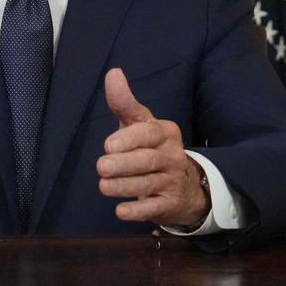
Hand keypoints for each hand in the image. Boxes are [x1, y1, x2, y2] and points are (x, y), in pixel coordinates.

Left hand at [96, 68, 208, 226]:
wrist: (183, 183)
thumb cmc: (151, 147)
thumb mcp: (139, 124)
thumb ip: (124, 103)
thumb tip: (113, 73)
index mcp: (165, 132)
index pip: (149, 134)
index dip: (129, 139)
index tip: (108, 145)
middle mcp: (172, 156)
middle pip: (147, 160)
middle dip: (124, 164)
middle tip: (101, 167)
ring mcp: (172, 181)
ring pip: (148, 184)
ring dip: (124, 186)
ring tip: (103, 187)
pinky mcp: (169, 204)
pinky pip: (154, 208)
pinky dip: (138, 211)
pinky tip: (121, 212)